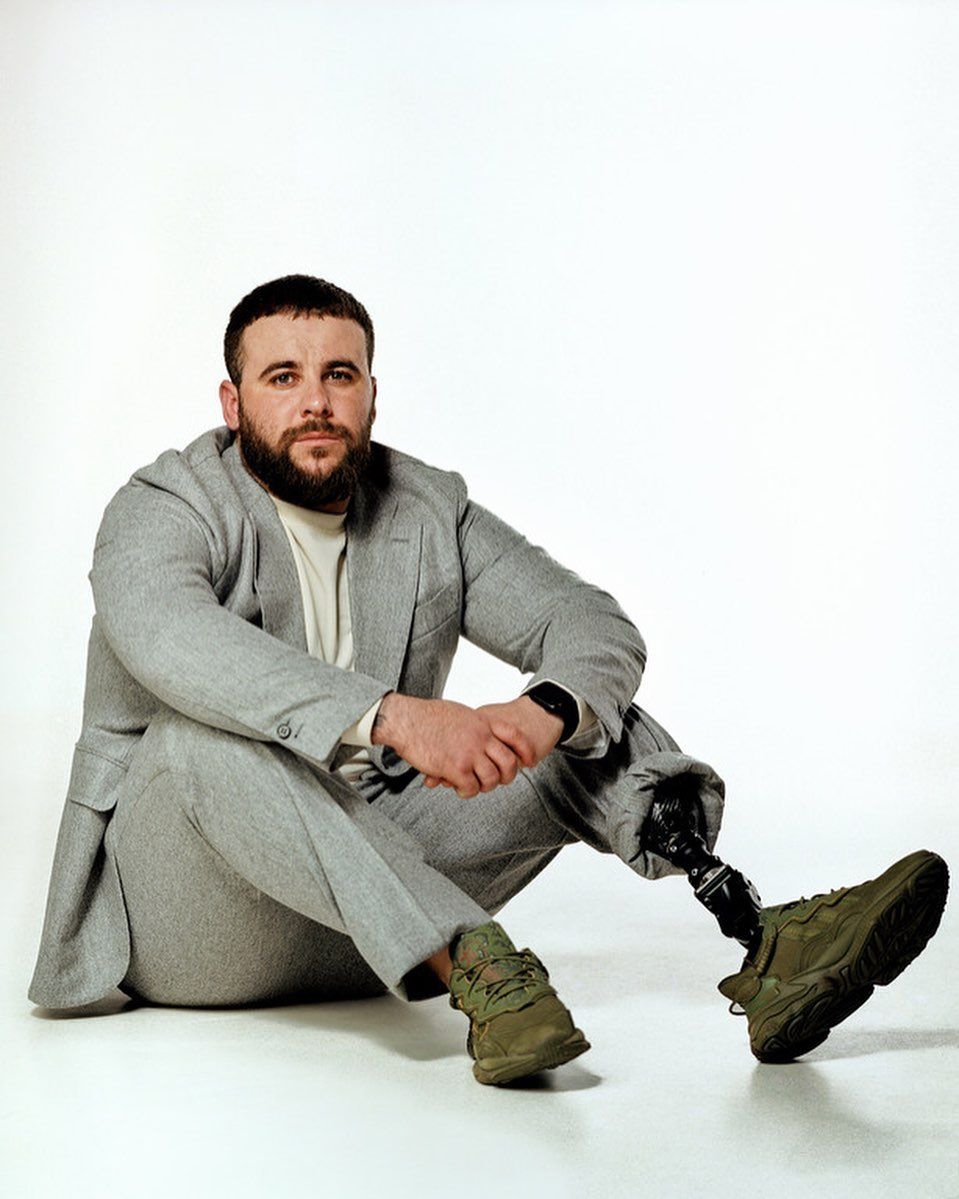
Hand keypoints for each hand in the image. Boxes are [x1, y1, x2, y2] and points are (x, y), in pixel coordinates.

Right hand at [421, 695, 564, 791]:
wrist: (406, 720)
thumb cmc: (426, 716)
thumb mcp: (460, 713)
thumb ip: (475, 725)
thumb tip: (481, 733)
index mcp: (482, 723)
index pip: (515, 736)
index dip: (526, 750)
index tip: (529, 761)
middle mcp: (480, 738)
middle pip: (509, 763)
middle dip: (508, 776)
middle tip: (498, 781)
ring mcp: (469, 753)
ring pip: (491, 779)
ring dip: (484, 786)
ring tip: (473, 785)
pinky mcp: (455, 768)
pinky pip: (471, 788)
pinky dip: (467, 791)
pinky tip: (458, 788)